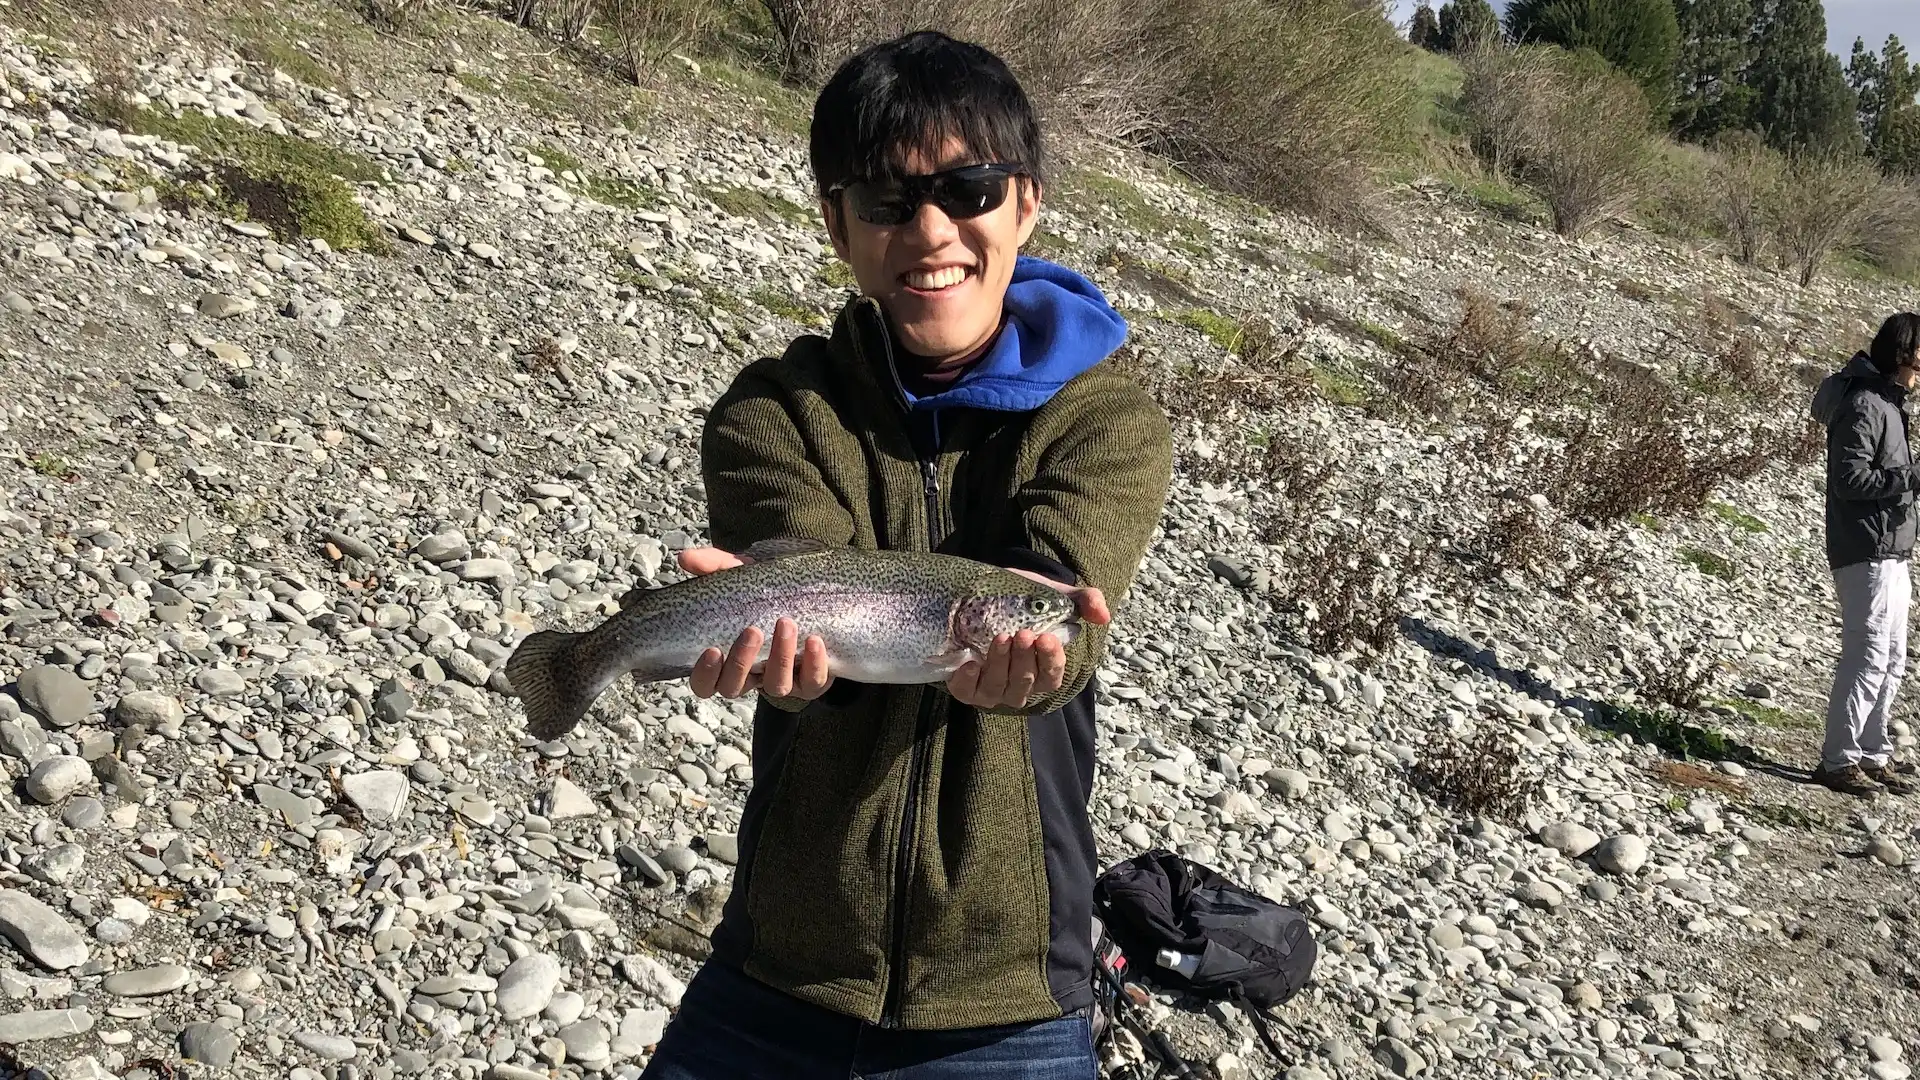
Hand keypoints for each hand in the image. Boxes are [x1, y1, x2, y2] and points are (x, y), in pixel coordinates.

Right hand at [678, 547, 834, 700]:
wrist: (810, 596)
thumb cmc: (763, 593)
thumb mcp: (738, 577)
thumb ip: (712, 566)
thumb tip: (684, 557)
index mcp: (725, 662)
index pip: (704, 683)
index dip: (705, 673)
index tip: (712, 649)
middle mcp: (750, 677)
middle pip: (735, 686)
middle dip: (742, 661)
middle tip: (753, 630)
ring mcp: (779, 681)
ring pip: (775, 686)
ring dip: (780, 658)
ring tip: (786, 624)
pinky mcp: (810, 681)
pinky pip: (811, 683)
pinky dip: (814, 664)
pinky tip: (814, 640)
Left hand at [945, 571, 1107, 709]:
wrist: (985, 594)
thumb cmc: (1023, 602)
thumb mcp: (1054, 596)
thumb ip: (1084, 601)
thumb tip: (1103, 616)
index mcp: (1043, 670)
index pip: (1052, 675)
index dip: (1052, 660)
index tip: (1047, 638)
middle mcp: (1019, 685)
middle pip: (1026, 682)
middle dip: (1025, 659)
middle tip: (1023, 633)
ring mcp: (992, 688)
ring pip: (998, 688)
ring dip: (1000, 665)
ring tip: (1000, 638)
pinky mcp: (965, 686)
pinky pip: (967, 693)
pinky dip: (968, 682)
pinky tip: (969, 664)